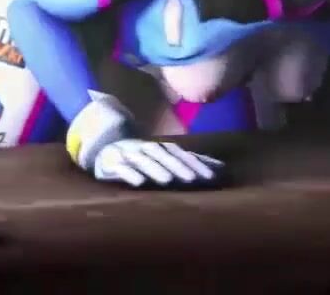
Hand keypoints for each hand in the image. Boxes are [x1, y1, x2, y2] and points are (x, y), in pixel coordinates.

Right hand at [92, 139, 225, 188]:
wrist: (107, 150)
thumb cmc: (145, 159)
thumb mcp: (169, 158)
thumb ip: (193, 162)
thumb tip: (222, 167)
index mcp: (163, 148)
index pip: (182, 155)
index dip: (197, 165)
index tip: (212, 178)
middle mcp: (147, 148)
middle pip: (165, 156)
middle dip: (179, 167)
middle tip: (193, 180)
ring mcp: (128, 154)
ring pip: (144, 160)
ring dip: (156, 168)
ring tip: (168, 180)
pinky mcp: (110, 164)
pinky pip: (119, 168)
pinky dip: (129, 173)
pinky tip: (138, 183)